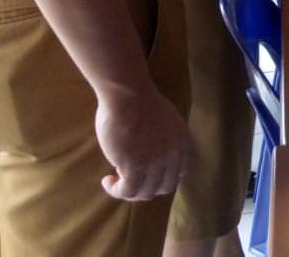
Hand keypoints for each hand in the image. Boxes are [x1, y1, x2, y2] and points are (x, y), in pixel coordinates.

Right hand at [96, 86, 189, 200]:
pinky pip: (128, 191)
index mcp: (181, 141)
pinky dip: (117, 191)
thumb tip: (149, 149)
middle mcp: (173, 154)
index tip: (149, 174)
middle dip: (149, 187)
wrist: (129, 95)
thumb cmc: (139, 100)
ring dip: (130, 191)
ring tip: (115, 181)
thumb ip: (163, 136)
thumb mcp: (163, 119)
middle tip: (131, 180)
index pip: (182, 170)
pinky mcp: (135, 166)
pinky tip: (107, 181)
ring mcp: (155, 162)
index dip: (165, 176)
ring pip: (146, 192)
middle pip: (166, 185)